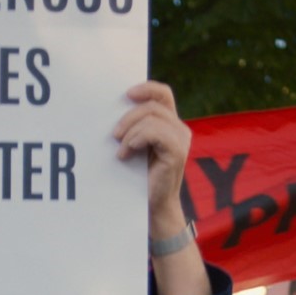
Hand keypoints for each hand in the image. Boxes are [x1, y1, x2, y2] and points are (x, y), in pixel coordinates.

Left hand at [112, 81, 191, 236]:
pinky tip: (127, 153)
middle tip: (114, 135)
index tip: (126, 94)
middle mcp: (179, 129)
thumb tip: (114, 107)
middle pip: (153, 105)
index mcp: (170, 124)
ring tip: (121, 150)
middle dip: (128, 116)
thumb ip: (133, 126)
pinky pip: (155, 132)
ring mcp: (181, 140)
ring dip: (130, 132)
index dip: (146, 88)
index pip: (163, 94)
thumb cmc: (139, 177)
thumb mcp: (134, 145)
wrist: (151, 206)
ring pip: (152, 117)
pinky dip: (136, 139)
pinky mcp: (178, 152)